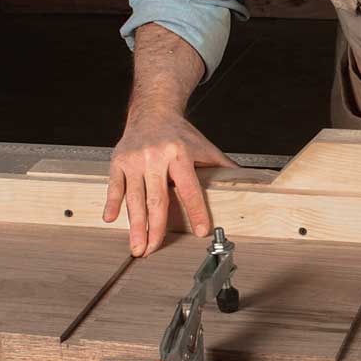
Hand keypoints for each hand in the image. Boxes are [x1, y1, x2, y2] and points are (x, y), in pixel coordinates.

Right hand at [103, 111, 236, 256]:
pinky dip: (112, 203)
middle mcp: (156, 156)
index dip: (196, 210)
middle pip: (157, 198)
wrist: (153, 110)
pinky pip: (115, 185)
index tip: (201, 231)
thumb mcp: (204, 147)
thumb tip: (250, 183)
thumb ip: (222, 167)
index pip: (190, 188)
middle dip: (155, 227)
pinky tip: (111, 219)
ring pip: (135, 197)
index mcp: (180, 153)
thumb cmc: (180, 134)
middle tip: (152, 250)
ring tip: (137, 247)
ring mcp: (135, 159)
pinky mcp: (118, 160)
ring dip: (135, 225)